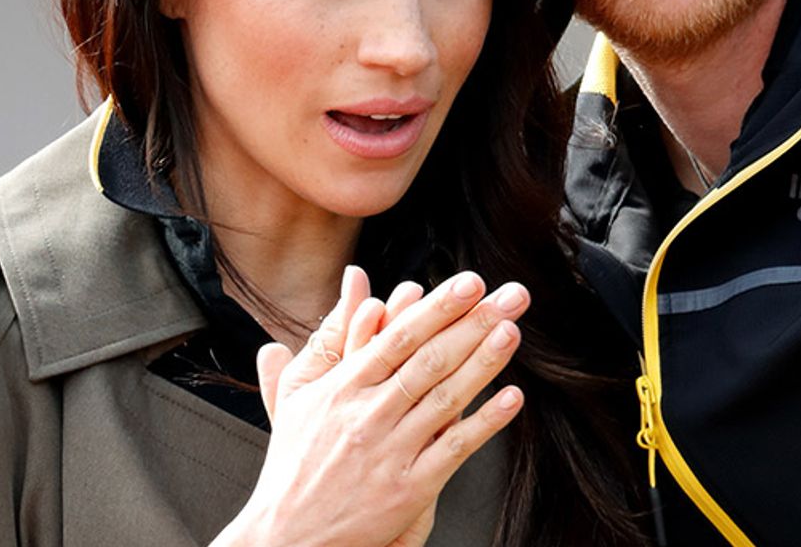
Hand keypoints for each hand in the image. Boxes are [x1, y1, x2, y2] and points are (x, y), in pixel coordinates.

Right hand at [220, 267, 529, 546]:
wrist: (287, 535)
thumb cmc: (295, 463)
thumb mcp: (298, 394)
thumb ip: (330, 336)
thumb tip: (354, 280)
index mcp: (343, 388)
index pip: (399, 338)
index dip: (438, 308)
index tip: (471, 283)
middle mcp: (368, 415)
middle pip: (429, 360)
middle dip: (474, 324)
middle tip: (512, 297)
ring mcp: (390, 452)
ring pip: (445, 399)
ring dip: (484, 364)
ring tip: (512, 333)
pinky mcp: (408, 489)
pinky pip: (452, 449)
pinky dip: (484, 423)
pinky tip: (510, 399)